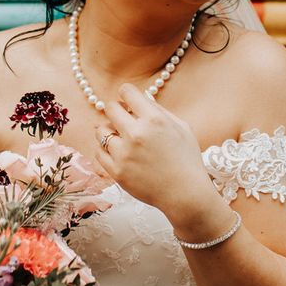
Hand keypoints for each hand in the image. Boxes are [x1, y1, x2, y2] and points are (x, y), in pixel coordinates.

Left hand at [93, 83, 213, 210]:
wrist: (185, 193)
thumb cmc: (187, 160)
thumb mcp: (181, 127)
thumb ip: (159, 111)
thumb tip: (141, 99)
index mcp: (154, 120)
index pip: (127, 92)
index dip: (127, 94)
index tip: (128, 101)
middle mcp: (136, 134)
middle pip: (110, 108)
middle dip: (117, 110)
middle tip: (123, 119)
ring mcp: (124, 154)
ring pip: (100, 130)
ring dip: (108, 131)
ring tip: (120, 138)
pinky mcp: (116, 171)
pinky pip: (98, 152)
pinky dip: (105, 150)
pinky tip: (116, 152)